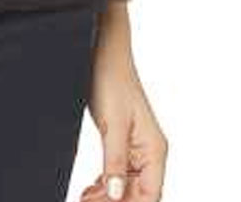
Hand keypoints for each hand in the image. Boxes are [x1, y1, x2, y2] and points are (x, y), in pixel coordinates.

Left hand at [79, 0, 167, 200]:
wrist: (105, 52)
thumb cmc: (113, 80)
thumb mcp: (112, 124)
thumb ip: (114, 162)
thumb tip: (116, 194)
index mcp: (155, 150)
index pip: (149, 196)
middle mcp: (150, 152)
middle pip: (138, 194)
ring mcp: (136, 147)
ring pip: (127, 185)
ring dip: (108, 197)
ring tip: (85, 200)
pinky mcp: (123, 141)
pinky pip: (118, 172)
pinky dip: (105, 184)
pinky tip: (90, 191)